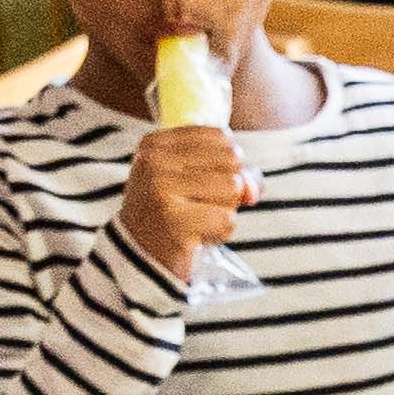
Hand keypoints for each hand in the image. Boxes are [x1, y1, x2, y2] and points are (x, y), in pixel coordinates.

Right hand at [120, 123, 255, 289]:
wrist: (141, 257)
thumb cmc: (173, 215)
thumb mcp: (197, 183)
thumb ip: (234, 174)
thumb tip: (252, 188)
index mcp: (156, 144)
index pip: (221, 137)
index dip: (227, 165)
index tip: (199, 186)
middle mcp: (154, 161)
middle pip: (231, 161)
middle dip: (227, 190)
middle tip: (197, 208)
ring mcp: (160, 189)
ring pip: (232, 189)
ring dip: (223, 212)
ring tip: (195, 222)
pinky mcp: (173, 220)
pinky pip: (227, 219)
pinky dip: (220, 233)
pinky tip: (195, 238)